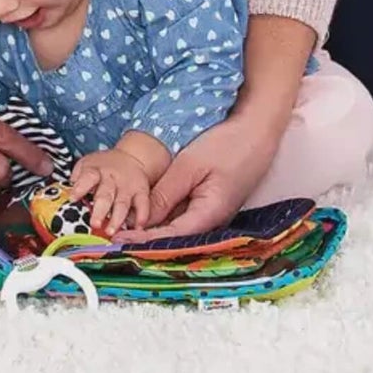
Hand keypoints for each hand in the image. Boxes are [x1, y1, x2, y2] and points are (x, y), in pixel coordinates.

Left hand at [68, 148, 152, 236]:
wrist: (131, 157)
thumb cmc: (103, 167)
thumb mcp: (86, 165)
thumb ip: (77, 178)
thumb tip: (66, 193)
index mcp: (95, 170)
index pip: (88, 177)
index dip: (80, 187)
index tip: (73, 198)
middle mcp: (112, 178)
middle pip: (105, 194)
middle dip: (100, 210)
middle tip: (94, 224)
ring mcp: (127, 186)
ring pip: (123, 203)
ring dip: (117, 218)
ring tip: (111, 232)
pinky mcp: (141, 192)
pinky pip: (143, 205)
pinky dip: (141, 217)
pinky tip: (137, 228)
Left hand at [116, 113, 280, 242]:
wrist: (257, 131)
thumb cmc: (226, 145)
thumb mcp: (190, 166)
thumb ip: (165, 194)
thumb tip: (141, 220)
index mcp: (208, 216)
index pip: (169, 238)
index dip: (142, 241)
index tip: (117, 241)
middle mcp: (212, 223)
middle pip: (174, 238)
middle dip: (145, 239)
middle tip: (115, 236)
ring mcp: (213, 214)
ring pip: (179, 228)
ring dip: (155, 229)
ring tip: (126, 227)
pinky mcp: (212, 204)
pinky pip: (186, 216)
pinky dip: (167, 216)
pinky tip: (149, 212)